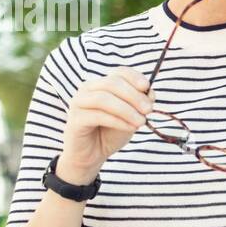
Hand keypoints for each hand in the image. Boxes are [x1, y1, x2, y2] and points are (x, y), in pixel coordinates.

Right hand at [60, 67, 154, 182]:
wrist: (93, 154)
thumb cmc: (111, 133)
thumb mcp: (131, 116)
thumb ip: (139, 104)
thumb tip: (150, 93)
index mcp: (102, 84)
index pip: (119, 72)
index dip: (134, 77)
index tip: (147, 87)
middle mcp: (88, 89)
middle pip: (112, 83)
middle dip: (134, 96)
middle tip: (149, 110)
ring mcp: (79, 103)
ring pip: (104, 98)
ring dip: (127, 110)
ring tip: (141, 122)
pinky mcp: (75, 119)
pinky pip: (98, 116)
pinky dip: (117, 121)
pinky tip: (130, 128)